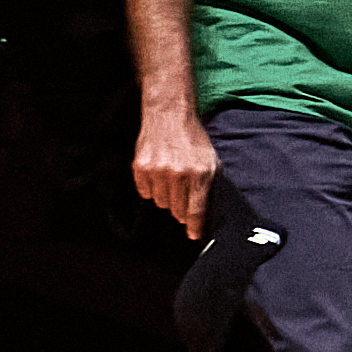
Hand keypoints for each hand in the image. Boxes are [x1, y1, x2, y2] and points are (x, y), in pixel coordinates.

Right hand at [133, 106, 218, 235]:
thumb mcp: (211, 159)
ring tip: (172, 180)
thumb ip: (210, 184)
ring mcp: (157, 172)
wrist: (169, 116)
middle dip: (181, 209)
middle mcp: (178, 175)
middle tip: (183, 197)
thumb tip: (207, 209)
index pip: (196, 210)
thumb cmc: (193, 138)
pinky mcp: (140, 168)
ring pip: (160, 203)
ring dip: (167, 197)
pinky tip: (159, 174)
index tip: (194, 236)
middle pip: (177, 210)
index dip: (194, 226)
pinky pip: (145, 193)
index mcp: (199, 173)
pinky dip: (152, 189)